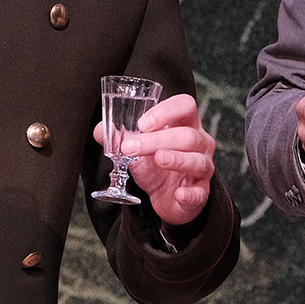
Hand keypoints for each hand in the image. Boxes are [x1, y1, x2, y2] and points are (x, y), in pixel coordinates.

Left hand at [95, 93, 213, 224]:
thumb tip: (100, 131)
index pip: (185, 105)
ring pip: (197, 160)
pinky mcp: (201, 193)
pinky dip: (190, 193)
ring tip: (158, 158)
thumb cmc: (155, 164)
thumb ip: (119, 137)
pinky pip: (199, 193)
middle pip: (187, 135)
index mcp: (186, 123)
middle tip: (131, 147)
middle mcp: (200, 142)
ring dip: (177, 159)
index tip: (142, 123)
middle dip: (158, 139)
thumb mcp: (136, 148)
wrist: (167, 197)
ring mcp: (204, 168)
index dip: (166, 111)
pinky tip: (179, 193)